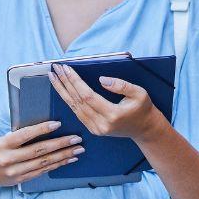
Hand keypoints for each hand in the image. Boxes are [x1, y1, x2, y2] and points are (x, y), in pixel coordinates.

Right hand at [0, 121, 82, 189]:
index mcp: (2, 145)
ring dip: (63, 156)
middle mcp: (8, 160)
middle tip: (76, 138)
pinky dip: (57, 165)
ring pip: (44, 163)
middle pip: (39, 151)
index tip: (58, 124)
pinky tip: (68, 160)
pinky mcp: (21, 180)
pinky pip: (42, 172)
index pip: (24, 135)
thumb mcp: (0, 140)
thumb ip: (18, 137)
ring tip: (78, 149)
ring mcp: (15, 172)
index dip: (42, 129)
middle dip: (60, 144)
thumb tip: (44, 128)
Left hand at [48, 63, 165, 141]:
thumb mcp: (140, 93)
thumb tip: (102, 79)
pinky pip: (77, 113)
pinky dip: (68, 99)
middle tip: (56, 68)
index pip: (87, 96)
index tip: (67, 68)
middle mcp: (101, 124)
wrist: (144, 129)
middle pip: (77, 101)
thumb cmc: (143, 109)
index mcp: (113, 115)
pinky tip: (62, 89)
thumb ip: (122, 85)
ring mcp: (96, 129)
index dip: (75, 81)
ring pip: (74, 108)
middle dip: (65, 83)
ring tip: (53, 76)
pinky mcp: (93, 130)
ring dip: (62, 91)